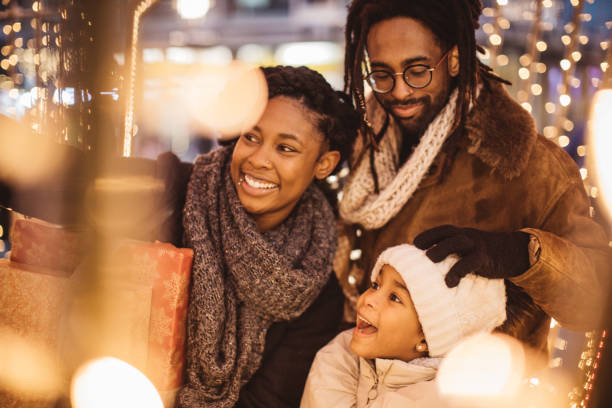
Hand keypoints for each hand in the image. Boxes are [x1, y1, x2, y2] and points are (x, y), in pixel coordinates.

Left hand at [413, 225, 529, 286]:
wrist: (514, 252)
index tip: (415, 243)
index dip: (428, 235)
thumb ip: (454, 251)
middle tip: (419, 251)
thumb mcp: (469, 247)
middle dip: (432, 240)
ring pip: (458, 242)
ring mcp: (477, 245)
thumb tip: (431, 265)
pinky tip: (449, 283)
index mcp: (462, 234)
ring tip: (430, 259)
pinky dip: (458, 271)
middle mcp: (468, 236)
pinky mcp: (486, 258)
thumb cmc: (485, 254)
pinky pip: (471, 262)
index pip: (442, 230)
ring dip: (442, 249)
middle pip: (448, 233)